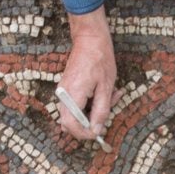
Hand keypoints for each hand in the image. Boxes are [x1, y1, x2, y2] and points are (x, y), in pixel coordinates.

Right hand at [55, 6, 116, 140]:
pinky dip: (90, 104)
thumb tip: (96, 131)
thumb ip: (101, 111)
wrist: (89, 39)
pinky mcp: (66, 89)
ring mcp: (63, 92)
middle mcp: (63, 96)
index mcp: (72, 95)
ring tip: (112, 96)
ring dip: (93, 112)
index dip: (85, 134)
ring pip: (75, 115)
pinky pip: (75, 105)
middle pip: (71, 123)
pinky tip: (104, 92)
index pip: (71, 126)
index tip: (99, 133)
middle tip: (110, 110)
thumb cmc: (100, 59)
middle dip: (91, 123)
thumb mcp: (106, 87)